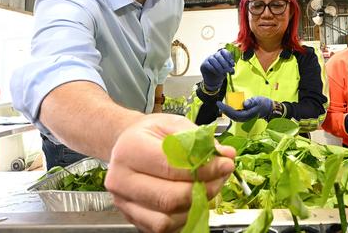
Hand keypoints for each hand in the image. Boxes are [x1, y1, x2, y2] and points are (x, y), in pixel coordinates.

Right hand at [105, 114, 235, 232]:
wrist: (126, 145)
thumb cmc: (150, 134)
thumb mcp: (173, 124)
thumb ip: (200, 140)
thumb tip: (226, 155)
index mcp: (130, 150)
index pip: (171, 167)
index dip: (203, 170)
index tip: (225, 165)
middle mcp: (121, 179)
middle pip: (169, 198)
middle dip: (203, 190)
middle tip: (220, 179)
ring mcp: (124, 202)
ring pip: (166, 219)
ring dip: (195, 207)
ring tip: (208, 188)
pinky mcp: (132, 218)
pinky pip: (162, 228)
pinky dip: (183, 217)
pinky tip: (193, 200)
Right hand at [200, 49, 234, 90]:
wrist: (213, 79)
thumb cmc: (221, 72)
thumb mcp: (227, 70)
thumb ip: (230, 68)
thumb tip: (232, 69)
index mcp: (221, 54)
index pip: (223, 51)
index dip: (228, 56)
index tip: (232, 64)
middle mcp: (214, 55)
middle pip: (218, 55)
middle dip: (224, 63)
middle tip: (228, 70)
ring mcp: (208, 59)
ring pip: (213, 59)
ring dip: (219, 67)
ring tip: (223, 72)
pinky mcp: (204, 64)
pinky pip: (208, 65)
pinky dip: (214, 69)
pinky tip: (217, 73)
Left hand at [217, 96, 272, 121]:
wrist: (268, 108)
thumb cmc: (263, 103)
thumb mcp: (258, 100)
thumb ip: (251, 102)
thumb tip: (244, 104)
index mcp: (248, 115)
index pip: (234, 113)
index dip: (226, 109)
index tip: (220, 104)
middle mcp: (245, 118)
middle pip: (232, 116)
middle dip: (225, 110)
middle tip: (219, 104)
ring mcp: (244, 118)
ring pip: (233, 116)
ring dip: (227, 111)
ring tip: (221, 105)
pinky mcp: (244, 116)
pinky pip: (235, 115)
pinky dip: (230, 111)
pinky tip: (227, 107)